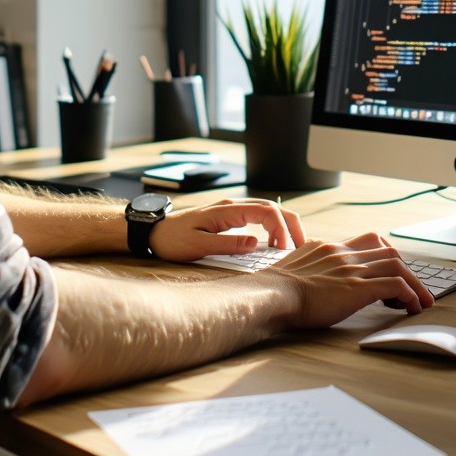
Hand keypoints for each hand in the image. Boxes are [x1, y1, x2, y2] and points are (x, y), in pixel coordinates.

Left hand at [149, 198, 304, 262]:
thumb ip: (226, 244)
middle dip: (291, 224)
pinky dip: (273, 226)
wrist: (153, 231)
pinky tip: (276, 242)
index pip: (265, 212)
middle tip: (303, 245)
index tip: (284, 249)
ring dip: (284, 224)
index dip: (280, 229)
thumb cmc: (172, 240)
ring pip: (267, 210)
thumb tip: (255, 244)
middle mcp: (231, 206)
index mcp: (226, 211)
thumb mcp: (197, 246)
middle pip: (272, 207)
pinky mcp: (229, 217)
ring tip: (294, 245)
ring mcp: (231, 210)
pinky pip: (258, 217)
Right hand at [261, 232, 435, 328]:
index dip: (385, 255)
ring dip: (414, 283)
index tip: (392, 271)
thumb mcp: (293, 269)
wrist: (272, 295)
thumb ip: (308, 267)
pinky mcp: (358, 287)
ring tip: (421, 302)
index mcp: (328, 247)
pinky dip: (409, 294)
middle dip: (405, 269)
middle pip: (387, 249)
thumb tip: (308, 279)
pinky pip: (395, 284)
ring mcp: (351, 268)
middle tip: (414, 289)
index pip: (367, 240)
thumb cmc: (275, 291)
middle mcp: (342, 253)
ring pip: (397, 264)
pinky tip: (410, 308)